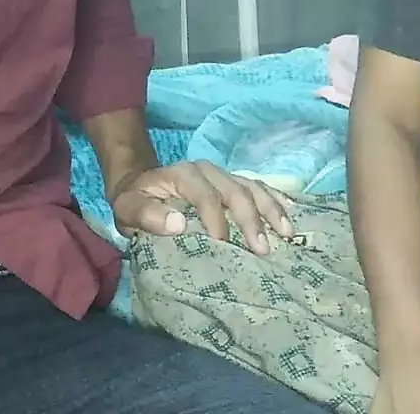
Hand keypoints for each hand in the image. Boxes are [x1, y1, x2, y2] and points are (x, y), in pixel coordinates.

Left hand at [109, 161, 294, 254]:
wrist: (141, 184)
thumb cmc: (136, 201)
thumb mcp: (129, 208)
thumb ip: (147, 216)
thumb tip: (178, 224)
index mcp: (183, 174)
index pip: (205, 196)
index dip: (216, 220)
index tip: (224, 246)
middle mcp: (208, 171)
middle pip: (236, 191)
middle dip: (251, 219)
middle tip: (262, 249)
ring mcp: (224, 175)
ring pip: (253, 188)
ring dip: (271, 210)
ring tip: (286, 234)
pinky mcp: (234, 182)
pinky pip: (260, 188)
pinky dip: (276, 201)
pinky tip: (290, 218)